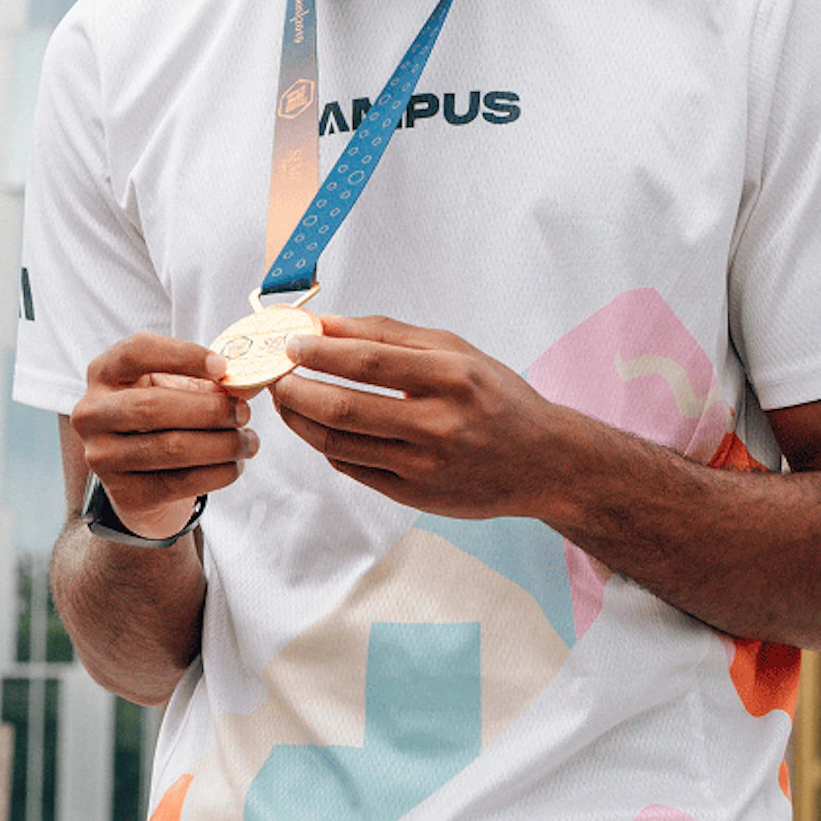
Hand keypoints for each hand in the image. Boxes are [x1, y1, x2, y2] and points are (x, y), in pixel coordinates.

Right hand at [71, 333, 257, 538]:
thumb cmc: (161, 416)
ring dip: (221, 445)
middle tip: (244, 412)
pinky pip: (179, 482)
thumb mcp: (173, 388)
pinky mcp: (124, 493)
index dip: (182, 355)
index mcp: (103, 373)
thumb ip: (204, 381)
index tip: (223, 367)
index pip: (135, 352)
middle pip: (153, 407)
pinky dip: (216, 473)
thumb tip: (246, 384)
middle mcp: (92, 413)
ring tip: (248, 441)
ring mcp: (102, 456)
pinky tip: (235, 466)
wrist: (139, 475)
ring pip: (170, 448)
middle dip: (209, 409)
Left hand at [271, 314, 567, 518]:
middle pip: (344, 408)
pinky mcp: (415, 495)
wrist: (544, 461)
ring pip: (340, 444)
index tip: (290, 344)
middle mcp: (438, 424)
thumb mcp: (455, 350)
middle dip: (297, 390)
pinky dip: (327, 446)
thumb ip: (390, 335)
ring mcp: (425, 466)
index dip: (319, 353)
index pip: (367, 363)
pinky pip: (354, 469)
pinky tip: (319, 427)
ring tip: (287, 400)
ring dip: (301, 421)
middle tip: (276, 375)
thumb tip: (328, 325)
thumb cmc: (496, 397)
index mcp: (451, 377)